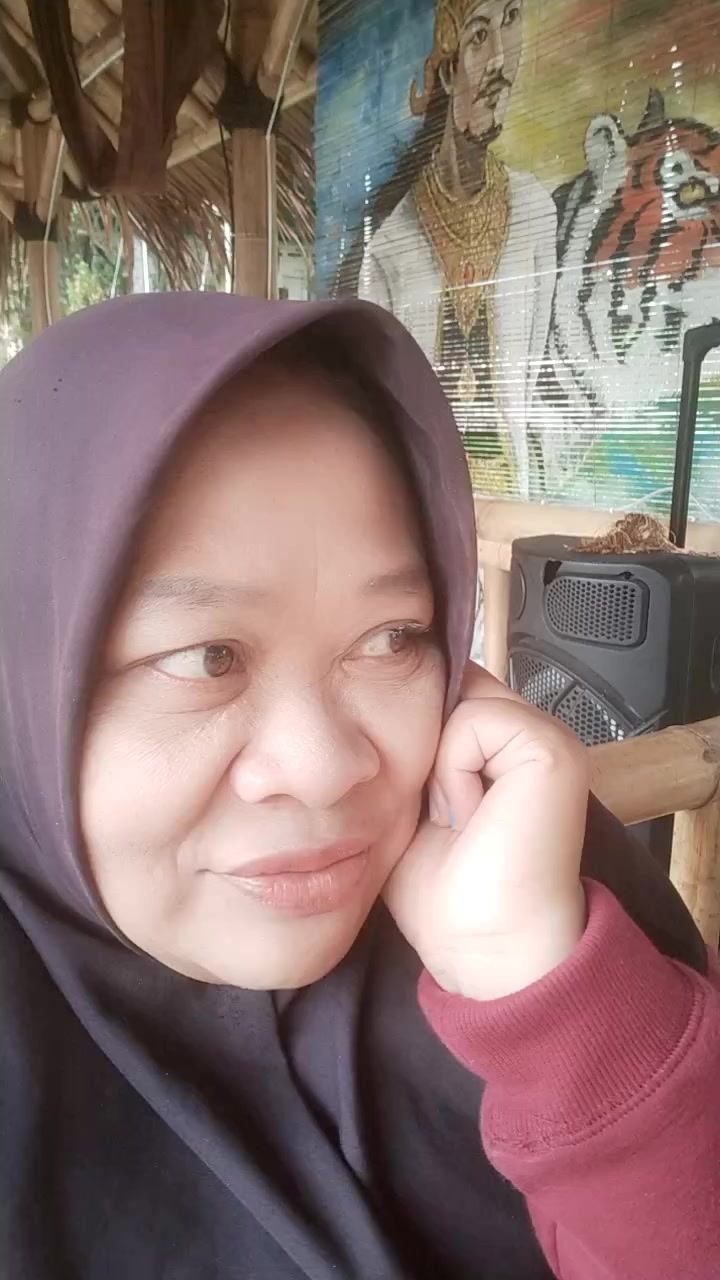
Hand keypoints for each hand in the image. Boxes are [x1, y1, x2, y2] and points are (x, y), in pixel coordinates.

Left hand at [384, 662, 589, 999]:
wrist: (482, 947)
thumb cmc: (445, 896)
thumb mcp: (411, 806)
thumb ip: (412, 753)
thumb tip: (391, 703)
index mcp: (506, 749)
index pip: (448, 690)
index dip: (415, 727)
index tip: (419, 793)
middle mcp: (532, 734)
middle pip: (452, 687)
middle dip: (423, 742)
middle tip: (441, 812)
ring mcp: (548, 737)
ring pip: (460, 701)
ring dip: (438, 765)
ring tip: (457, 819)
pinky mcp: (551, 747)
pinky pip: (474, 720)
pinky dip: (454, 771)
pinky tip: (469, 817)